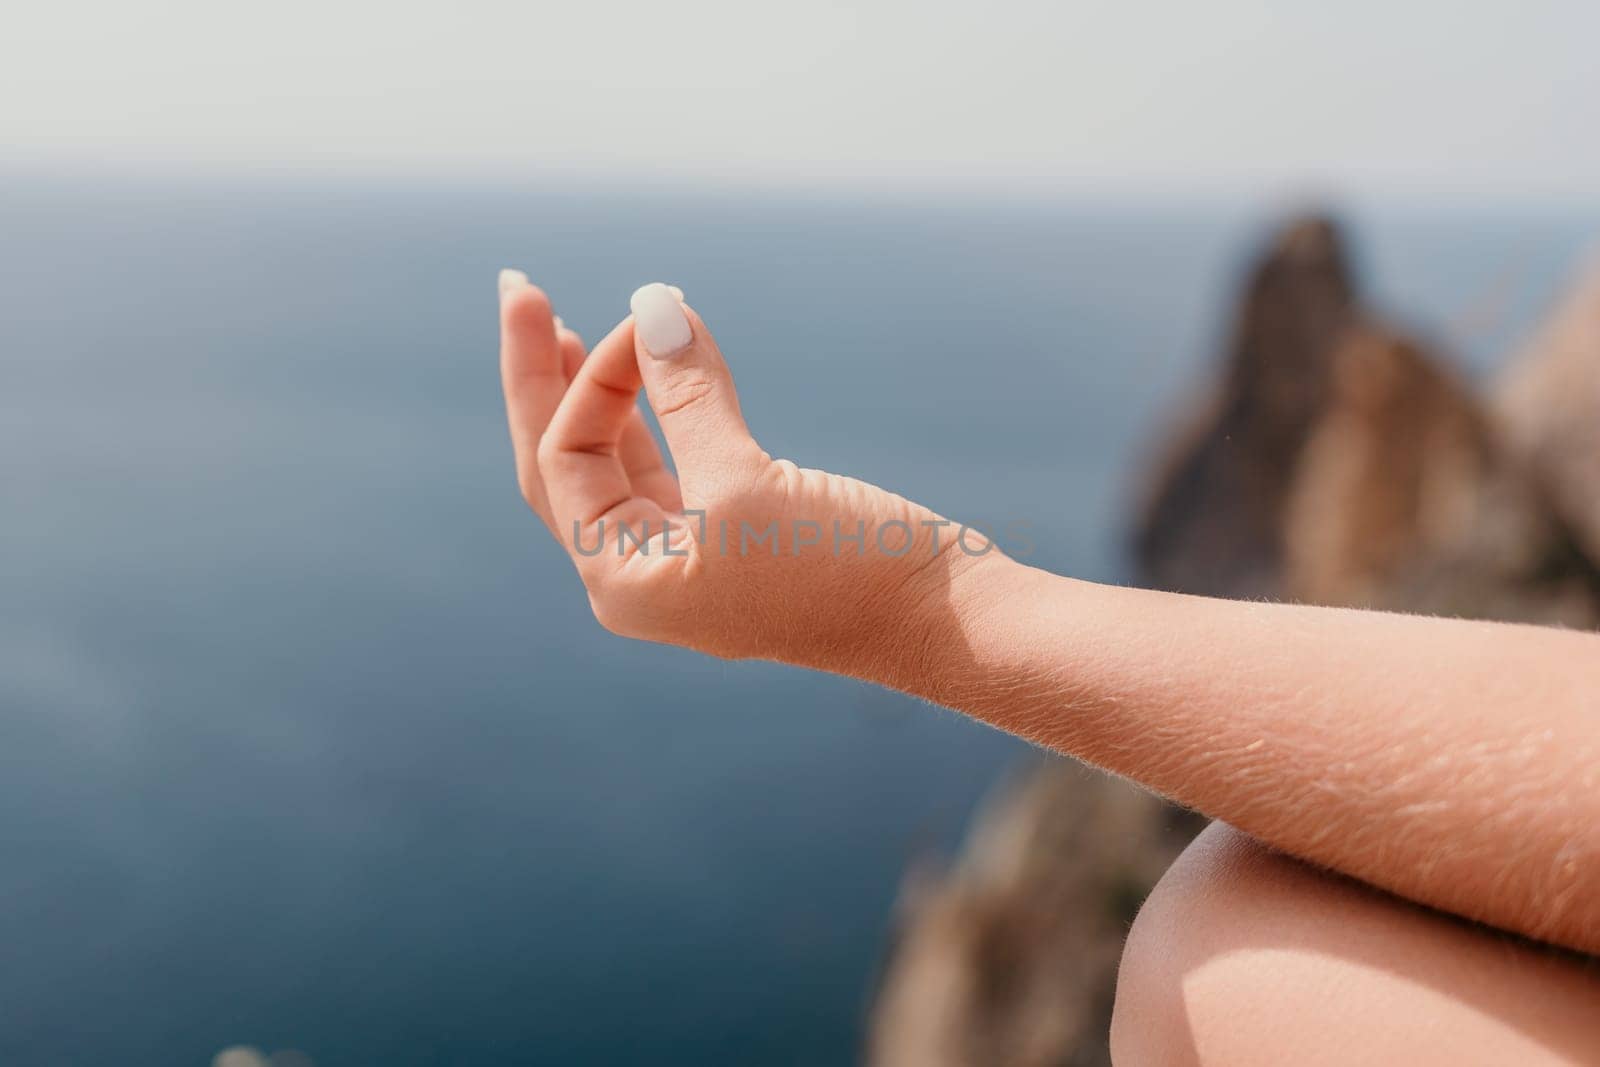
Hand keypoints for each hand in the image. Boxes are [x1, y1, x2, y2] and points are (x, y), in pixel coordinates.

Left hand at [499, 273, 994, 671]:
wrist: (942, 618)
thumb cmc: (842, 569)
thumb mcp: (749, 481)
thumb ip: (689, 394)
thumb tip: (653, 303)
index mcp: (622, 580)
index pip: (569, 458)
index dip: (597, 377)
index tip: (654, 316)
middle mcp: (640, 574)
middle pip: (561, 462)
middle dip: (541, 378)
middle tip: (519, 288)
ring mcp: (687, 556)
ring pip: (615, 460)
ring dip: (593, 389)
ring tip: (562, 323)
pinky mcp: (736, 532)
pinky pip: (671, 461)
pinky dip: (658, 409)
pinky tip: (647, 365)